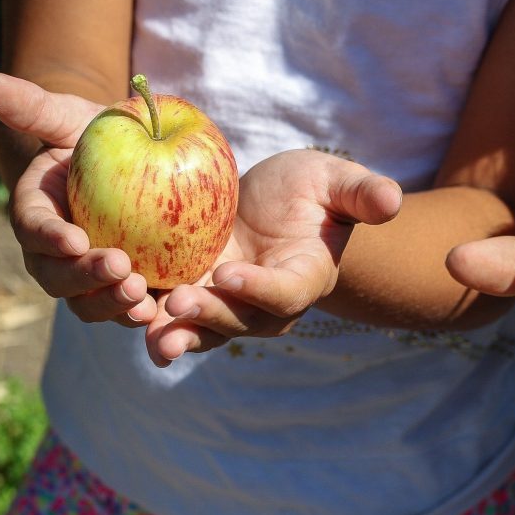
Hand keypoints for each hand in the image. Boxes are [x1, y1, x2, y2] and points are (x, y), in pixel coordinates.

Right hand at [0, 72, 155, 325]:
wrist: (133, 165)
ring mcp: (91, 279)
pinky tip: (166, 314)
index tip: (74, 239)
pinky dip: (144, 319)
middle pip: (59, 278)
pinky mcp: (127, 289)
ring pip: (91, 304)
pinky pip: (129, 310)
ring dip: (113, 304)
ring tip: (142, 298)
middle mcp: (58, 255)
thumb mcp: (73, 118)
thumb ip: (35, 107)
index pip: (34, 229)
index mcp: (38, 215)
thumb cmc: (99, 138)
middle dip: (85, 279)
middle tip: (121, 268)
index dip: (50, 237)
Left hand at [144, 149, 401, 365]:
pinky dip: (150, 316)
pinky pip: (174, 314)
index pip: (286, 293)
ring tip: (148, 331)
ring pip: (204, 328)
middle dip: (210, 316)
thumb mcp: (335, 182)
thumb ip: (361, 193)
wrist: (274, 206)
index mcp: (305, 277)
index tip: (232, 274)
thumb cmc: (311, 191)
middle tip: (178, 304)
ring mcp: (228, 304)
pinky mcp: (196, 294)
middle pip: (240, 321)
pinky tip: (123, 310)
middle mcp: (266, 303)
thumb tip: (392, 200)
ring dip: (176, 332)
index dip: (260, 289)